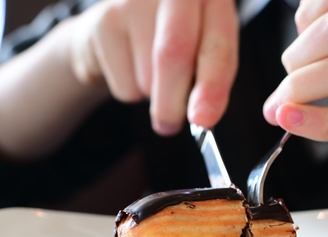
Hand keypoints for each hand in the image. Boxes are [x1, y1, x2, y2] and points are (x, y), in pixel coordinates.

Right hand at [70, 0, 238, 135]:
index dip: (212, 87)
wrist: (124, 27)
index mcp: (212, 0)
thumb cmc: (178, 43)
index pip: (217, 46)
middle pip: (173, 53)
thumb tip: (202, 118)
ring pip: (147, 76)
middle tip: (169, 127)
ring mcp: (135, 0)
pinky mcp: (103, 19)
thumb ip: (211, 80)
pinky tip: (130, 66)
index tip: (203, 120)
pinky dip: (130, 91)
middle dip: (173, 102)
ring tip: (151, 73)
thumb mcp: (205, 54)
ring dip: (153, 96)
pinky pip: (123, 82)